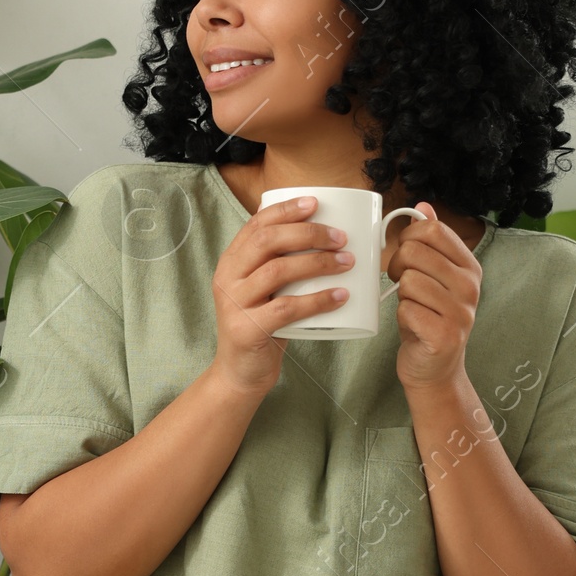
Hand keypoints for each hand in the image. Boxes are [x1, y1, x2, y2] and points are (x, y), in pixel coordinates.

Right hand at [210, 195, 352, 395]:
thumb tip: (327, 237)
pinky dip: (317, 300)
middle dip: (308, 233)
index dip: (286, 209)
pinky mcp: (247, 330)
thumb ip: (281, 265)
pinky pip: (286, 309)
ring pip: (278, 271)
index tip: (315, 203)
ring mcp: (234, 304)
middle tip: (340, 237)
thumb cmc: (262, 325)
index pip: (256, 224)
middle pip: (268, 241)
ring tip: (347, 262)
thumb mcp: (265, 290)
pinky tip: (340, 296)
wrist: (241, 372)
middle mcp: (228, 278)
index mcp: (231, 262)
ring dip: (318, 263)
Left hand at [388, 205, 481, 391]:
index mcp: (470, 266)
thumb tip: (423, 206)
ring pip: (408, 280)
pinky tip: (414, 325)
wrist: (435, 368)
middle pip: (415, 251)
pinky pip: (406, 309)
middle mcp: (470, 287)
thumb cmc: (429, 317)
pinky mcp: (444, 335)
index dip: (409, 237)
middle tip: (403, 284)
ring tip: (411, 306)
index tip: (406, 254)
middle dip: (398, 266)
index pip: (433, 230)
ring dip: (401, 295)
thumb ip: (430, 242)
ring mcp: (461, 312)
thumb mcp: (433, 276)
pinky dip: (401, 316)